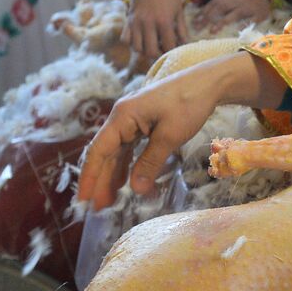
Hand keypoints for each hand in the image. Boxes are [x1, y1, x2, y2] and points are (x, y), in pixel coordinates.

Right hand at [76, 51, 287, 209]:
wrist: (208, 82)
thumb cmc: (188, 104)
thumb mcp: (170, 136)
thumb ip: (150, 162)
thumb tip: (135, 190)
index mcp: (122, 117)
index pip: (98, 150)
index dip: (90, 176)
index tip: (83, 199)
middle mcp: (122, 118)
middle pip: (105, 153)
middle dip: (101, 180)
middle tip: (98, 208)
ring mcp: (133, 120)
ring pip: (117, 152)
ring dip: (113, 175)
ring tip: (110, 200)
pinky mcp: (144, 123)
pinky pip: (130, 148)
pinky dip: (127, 165)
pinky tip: (125, 181)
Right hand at [123, 0, 187, 62]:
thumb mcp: (179, 11)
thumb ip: (182, 31)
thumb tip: (186, 46)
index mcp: (164, 21)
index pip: (168, 46)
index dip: (172, 53)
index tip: (175, 53)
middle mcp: (148, 23)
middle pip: (150, 51)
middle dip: (158, 56)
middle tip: (163, 53)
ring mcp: (136, 22)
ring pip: (136, 48)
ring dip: (145, 51)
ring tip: (153, 47)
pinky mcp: (128, 20)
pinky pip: (125, 39)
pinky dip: (132, 43)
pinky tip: (141, 40)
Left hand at [192, 0, 271, 30]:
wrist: (267, 1)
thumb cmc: (247, 4)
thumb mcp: (233, 1)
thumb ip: (221, 6)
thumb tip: (202, 15)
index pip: (214, 2)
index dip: (203, 12)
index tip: (194, 22)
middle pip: (221, 7)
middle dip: (208, 18)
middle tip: (198, 28)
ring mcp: (249, 6)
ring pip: (234, 14)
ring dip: (222, 22)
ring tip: (212, 31)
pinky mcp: (258, 14)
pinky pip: (250, 20)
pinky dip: (243, 25)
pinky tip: (236, 31)